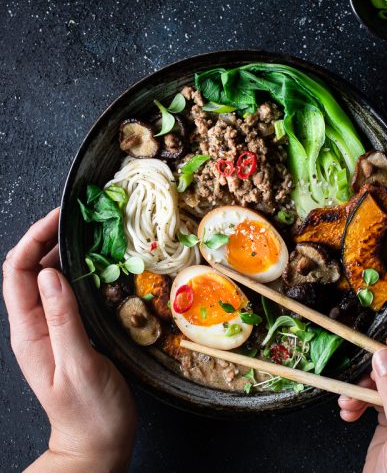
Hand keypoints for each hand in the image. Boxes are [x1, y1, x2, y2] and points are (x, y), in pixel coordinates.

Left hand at [3, 208, 135, 471]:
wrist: (97, 441)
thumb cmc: (90, 410)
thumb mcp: (78, 365)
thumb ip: (62, 320)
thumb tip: (49, 274)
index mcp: (29, 332)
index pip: (16, 275)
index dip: (31, 241)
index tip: (57, 219)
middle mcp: (34, 327)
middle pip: (27, 272)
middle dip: (44, 239)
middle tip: (74, 218)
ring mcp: (50, 329)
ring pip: (46, 280)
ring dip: (59, 252)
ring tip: (84, 234)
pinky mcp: (67, 332)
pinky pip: (64, 293)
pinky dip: (74, 272)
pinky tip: (92, 266)